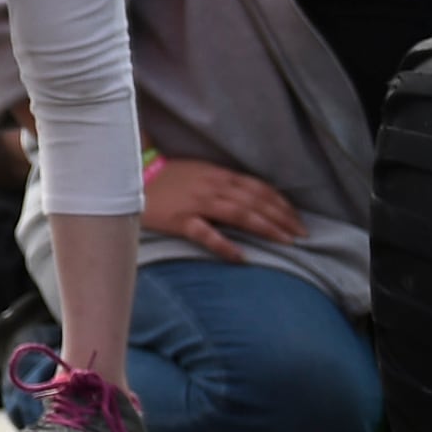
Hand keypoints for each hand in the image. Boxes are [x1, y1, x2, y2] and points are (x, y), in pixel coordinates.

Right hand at [142, 158, 301, 261]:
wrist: (129, 177)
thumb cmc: (167, 179)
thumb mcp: (200, 174)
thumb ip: (225, 185)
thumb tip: (255, 201)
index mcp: (218, 175)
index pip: (259, 188)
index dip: (281, 204)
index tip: (299, 221)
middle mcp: (212, 186)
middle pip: (255, 201)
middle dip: (282, 218)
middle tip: (302, 235)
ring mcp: (196, 202)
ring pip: (239, 213)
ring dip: (266, 228)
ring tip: (285, 242)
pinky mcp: (179, 219)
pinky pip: (206, 233)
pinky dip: (225, 245)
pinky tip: (241, 257)